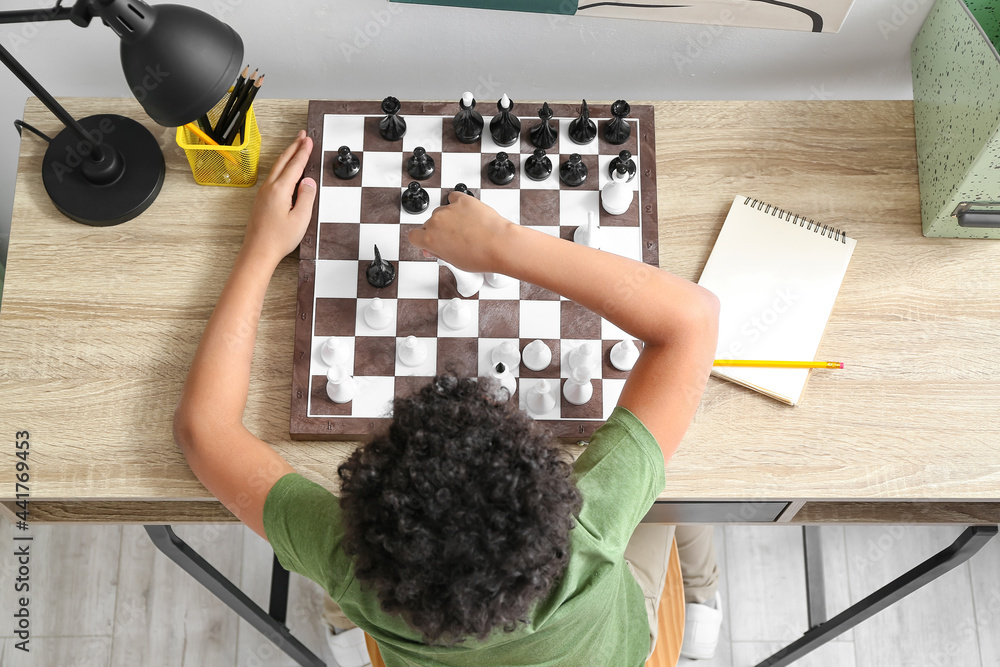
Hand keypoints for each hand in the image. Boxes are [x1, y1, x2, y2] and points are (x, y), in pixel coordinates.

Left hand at [242, 130, 316, 265]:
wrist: (258, 252)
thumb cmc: (278, 239)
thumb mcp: (301, 219)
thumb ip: (307, 197)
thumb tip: (309, 182)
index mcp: (280, 190)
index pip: (295, 166)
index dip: (303, 152)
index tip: (309, 141)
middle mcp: (269, 188)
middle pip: (283, 161)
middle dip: (294, 146)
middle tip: (302, 136)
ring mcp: (263, 193)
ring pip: (276, 168)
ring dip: (287, 155)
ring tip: (295, 147)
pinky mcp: (261, 200)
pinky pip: (273, 177)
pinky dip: (281, 167)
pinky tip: (284, 170)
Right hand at [408, 190, 514, 273]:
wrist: (499, 245)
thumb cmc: (481, 256)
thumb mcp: (454, 262)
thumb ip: (439, 252)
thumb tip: (436, 248)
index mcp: (429, 239)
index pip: (414, 236)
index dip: (422, 240)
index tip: (429, 242)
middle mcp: (436, 222)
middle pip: (429, 224)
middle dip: (438, 231)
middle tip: (453, 239)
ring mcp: (449, 209)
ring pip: (442, 212)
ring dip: (450, 218)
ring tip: (466, 229)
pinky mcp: (463, 200)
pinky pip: (454, 198)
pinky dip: (458, 204)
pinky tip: (467, 214)